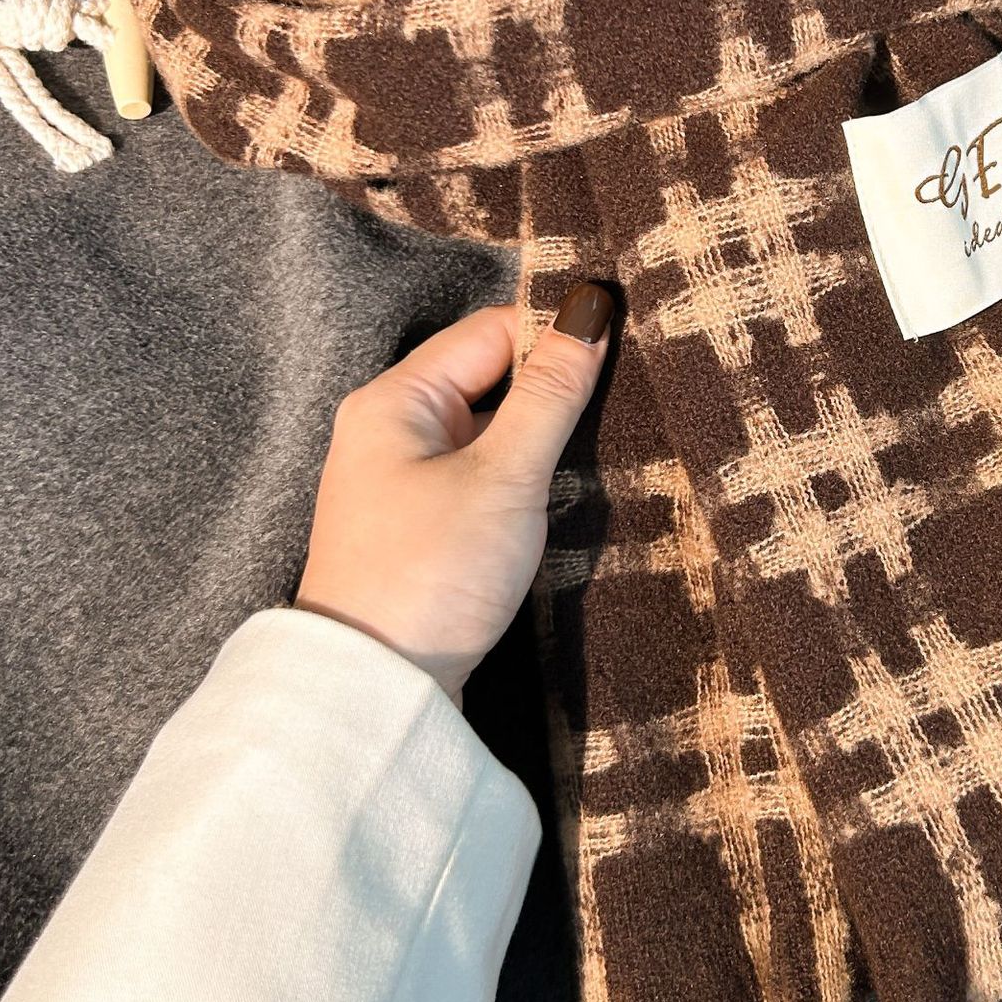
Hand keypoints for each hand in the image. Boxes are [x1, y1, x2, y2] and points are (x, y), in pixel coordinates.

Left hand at [295, 284, 613, 698]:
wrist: (374, 691)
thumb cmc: (430, 574)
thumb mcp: (504, 477)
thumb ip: (550, 393)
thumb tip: (588, 310)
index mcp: (396, 399)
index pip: (490, 332)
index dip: (555, 333)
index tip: (624, 343)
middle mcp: (390, 428)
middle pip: (488, 376)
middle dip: (552, 385)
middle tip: (626, 393)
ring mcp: (401, 479)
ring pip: (488, 428)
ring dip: (539, 435)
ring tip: (605, 440)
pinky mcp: (418, 526)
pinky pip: (478, 473)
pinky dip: (519, 475)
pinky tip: (559, 491)